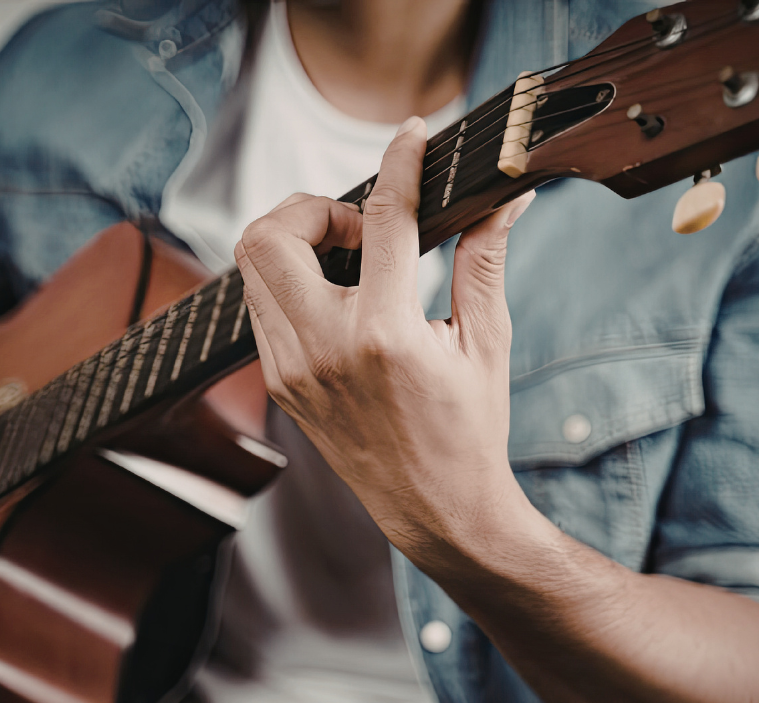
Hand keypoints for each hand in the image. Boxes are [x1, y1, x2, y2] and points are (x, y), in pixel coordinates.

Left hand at [234, 116, 533, 577]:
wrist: (434, 509)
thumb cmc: (469, 429)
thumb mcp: (485, 342)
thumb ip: (484, 260)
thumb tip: (507, 199)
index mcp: (385, 334)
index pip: (384, 220)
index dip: (400, 162)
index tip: (412, 136)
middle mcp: (324, 348)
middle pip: (270, 234)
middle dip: (312, 208)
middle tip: (360, 228)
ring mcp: (292, 368)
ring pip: (252, 266)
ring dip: (295, 241)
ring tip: (351, 262)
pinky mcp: (279, 382)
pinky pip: (260, 306)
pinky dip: (290, 281)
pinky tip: (336, 296)